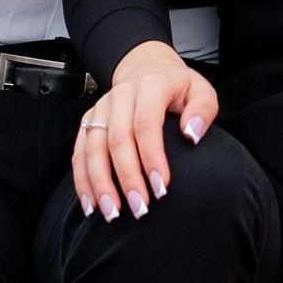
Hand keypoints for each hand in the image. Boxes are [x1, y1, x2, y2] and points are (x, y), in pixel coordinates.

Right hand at [75, 41, 217, 221]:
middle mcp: (121, 95)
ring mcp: (101, 108)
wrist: (148, 70)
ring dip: (101, 183)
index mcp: (151, 85)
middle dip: (127, 177)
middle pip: (117, 139)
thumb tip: (192, 134)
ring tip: (113, 213)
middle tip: (140, 208)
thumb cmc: (178, 89)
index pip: (147, 124)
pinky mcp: (88, 121)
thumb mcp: (201, 91)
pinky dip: (82, 181)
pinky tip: (91, 205)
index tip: (161, 187)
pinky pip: (79, 153)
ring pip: (93, 148)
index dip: (152, 157)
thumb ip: (203, 110)